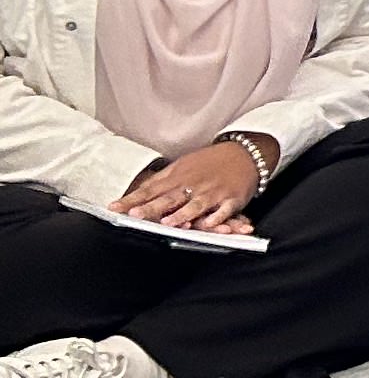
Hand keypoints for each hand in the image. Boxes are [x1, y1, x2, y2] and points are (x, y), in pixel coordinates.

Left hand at [117, 140, 265, 230]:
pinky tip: (209, 224)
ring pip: (195, 205)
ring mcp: (213, 192)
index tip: (114, 208)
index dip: (131, 200)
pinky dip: (217, 217)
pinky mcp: (233, 199)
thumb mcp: (183, 166)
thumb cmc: (211, 162)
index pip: (150, 190)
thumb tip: (138, 192)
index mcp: (178, 177)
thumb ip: (162, 180)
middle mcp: (193, 185)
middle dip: (151, 207)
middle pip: (169, 199)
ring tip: (167, 223)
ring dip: (181, 214)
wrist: (246, 153)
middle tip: (135, 215)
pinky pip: (224, 210)